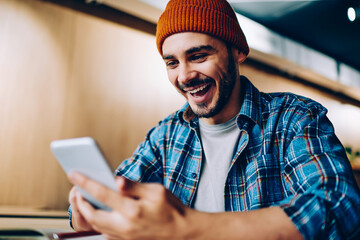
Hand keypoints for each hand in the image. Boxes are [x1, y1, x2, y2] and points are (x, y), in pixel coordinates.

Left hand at [68, 173, 192, 239]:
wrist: (182, 232)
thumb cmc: (171, 208)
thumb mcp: (156, 191)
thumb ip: (134, 186)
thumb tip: (116, 179)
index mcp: (132, 210)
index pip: (102, 193)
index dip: (85, 182)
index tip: (73, 173)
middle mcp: (125, 226)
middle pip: (91, 214)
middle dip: (80, 202)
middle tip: (77, 190)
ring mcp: (124, 237)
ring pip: (95, 225)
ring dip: (87, 212)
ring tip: (85, 199)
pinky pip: (105, 233)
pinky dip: (98, 222)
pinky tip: (101, 212)